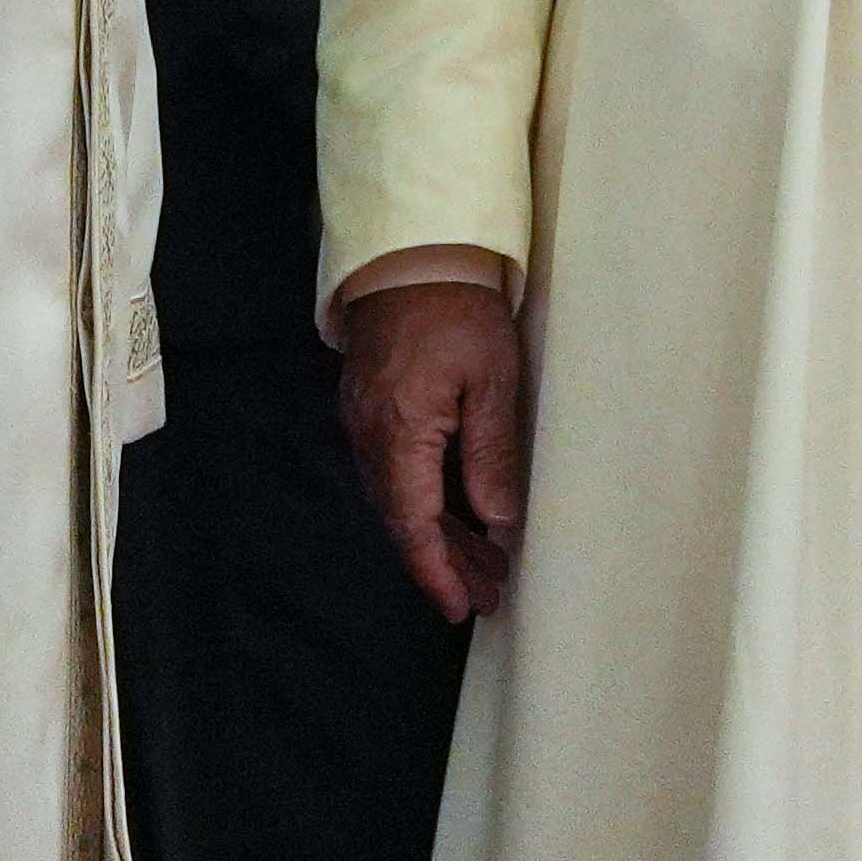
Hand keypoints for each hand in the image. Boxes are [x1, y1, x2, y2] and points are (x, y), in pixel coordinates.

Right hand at [338, 277, 529, 623]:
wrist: (411, 252)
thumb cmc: (458, 309)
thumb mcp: (491, 379)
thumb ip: (492, 453)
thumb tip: (498, 521)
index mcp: (398, 433)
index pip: (413, 525)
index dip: (438, 573)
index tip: (461, 608)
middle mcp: (369, 436)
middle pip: (403, 520)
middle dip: (445, 562)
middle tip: (488, 593)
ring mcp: (363, 421)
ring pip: (397, 498)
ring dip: (438, 533)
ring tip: (484, 562)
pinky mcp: (369, 406)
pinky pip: (393, 471)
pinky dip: (424, 500)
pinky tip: (458, 511)